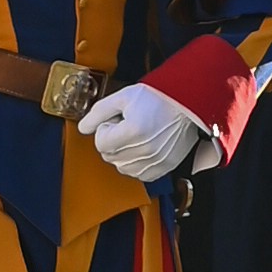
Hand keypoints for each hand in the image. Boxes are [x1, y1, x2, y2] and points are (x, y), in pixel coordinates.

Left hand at [79, 81, 208, 182]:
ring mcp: (156, 160)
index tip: (115, 121)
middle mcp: (145, 149)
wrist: (188, 102)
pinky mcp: (165, 167)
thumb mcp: (124, 96)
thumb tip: (83, 127)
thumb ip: (99, 112)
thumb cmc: (159, 96)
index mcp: (134, 131)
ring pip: (122, 167)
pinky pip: (140, 175)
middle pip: (109, 156)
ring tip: (136, 136)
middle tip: (126, 126)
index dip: (104, 129)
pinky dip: (137, 164)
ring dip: (123, 153)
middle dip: (112, 141)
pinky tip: (143, 147)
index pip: (101, 143)